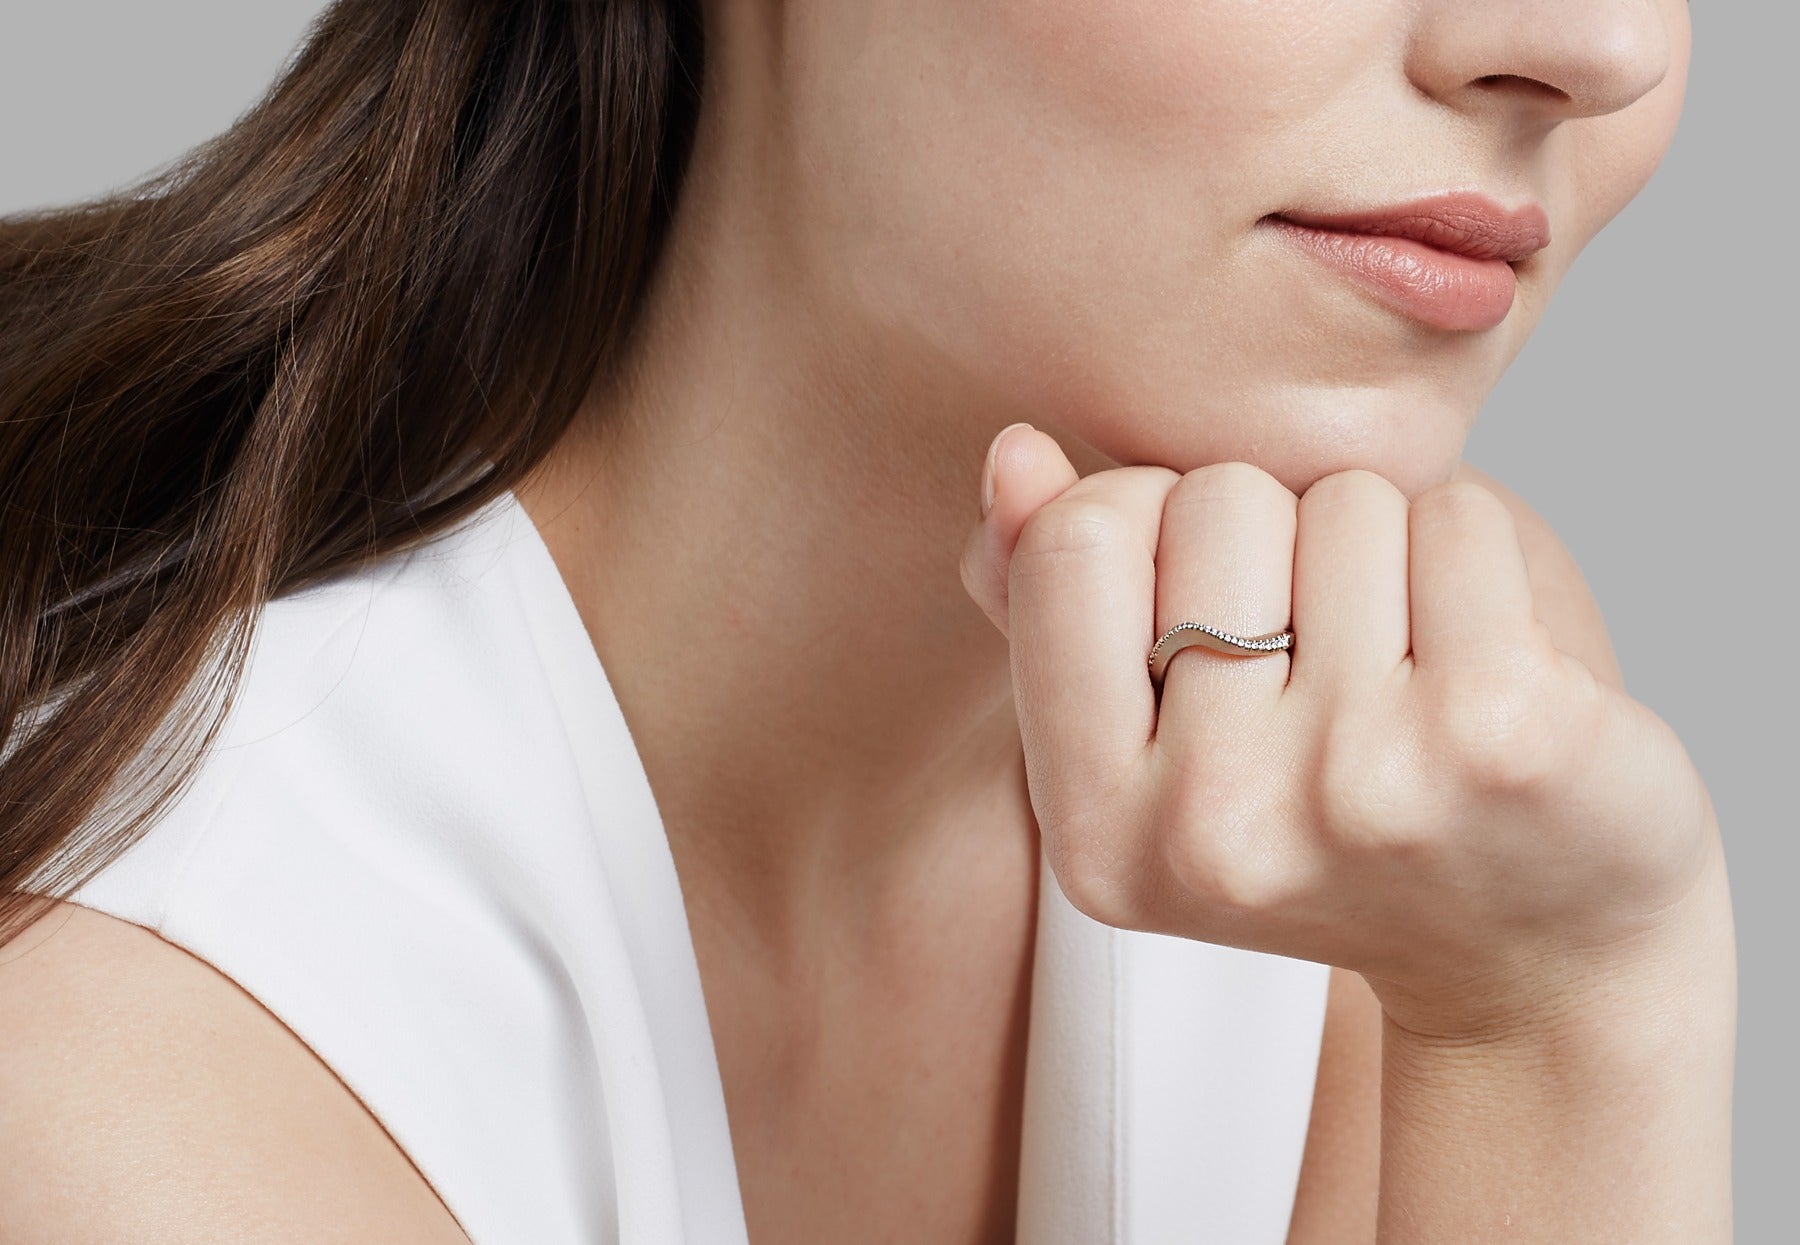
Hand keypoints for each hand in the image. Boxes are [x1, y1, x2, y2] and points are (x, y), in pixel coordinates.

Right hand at [959, 424, 1727, 1040]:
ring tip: (1405, 670)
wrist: (1535, 948)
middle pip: (1214, 502)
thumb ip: (1058, 599)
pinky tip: (1489, 662)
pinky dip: (1475, 557)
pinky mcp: (1503, 736)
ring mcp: (1360, 784)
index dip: (1147, 524)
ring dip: (1381, 550)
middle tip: (1322, 660)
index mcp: (1096, 832)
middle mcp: (1213, 826)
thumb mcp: (1158, 738)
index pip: (1076, 544)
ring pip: (1344, 501)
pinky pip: (1457, 520)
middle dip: (1276, 535)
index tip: (1206, 598)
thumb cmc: (1331, 818)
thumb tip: (1015, 454)